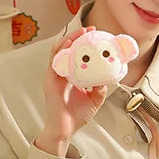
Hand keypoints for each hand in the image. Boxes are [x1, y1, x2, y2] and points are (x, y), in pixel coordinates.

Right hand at [35, 27, 107, 156]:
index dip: (84, 43)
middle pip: (67, 49)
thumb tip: (108, 77)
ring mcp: (55, 76)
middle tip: (89, 28)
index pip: (76, 54)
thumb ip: (100, 86)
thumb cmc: (77, 115)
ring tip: (80, 32)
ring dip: (69, 39)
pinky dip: (61, 52)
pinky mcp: (50, 81)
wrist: (65, 130)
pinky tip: (69, 45)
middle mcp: (62, 73)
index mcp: (72, 76)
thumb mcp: (95, 98)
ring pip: (59, 52)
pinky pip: (55, 62)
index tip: (95, 34)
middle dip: (77, 36)